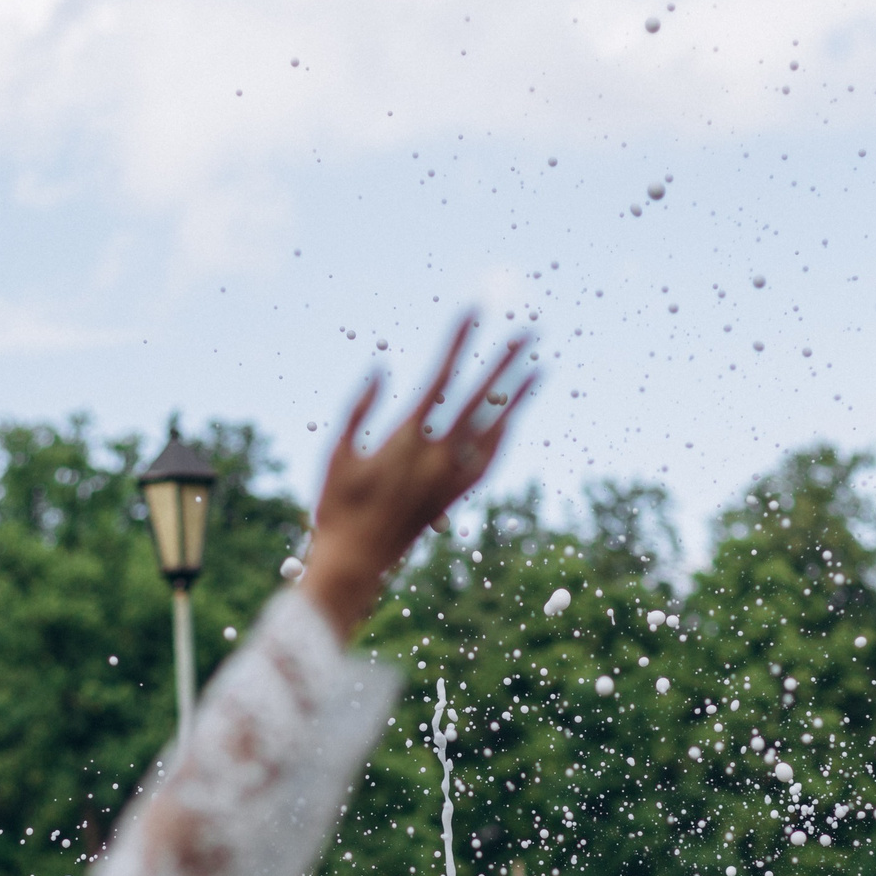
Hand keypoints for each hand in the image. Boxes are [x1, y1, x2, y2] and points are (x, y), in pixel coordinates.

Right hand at [298, 317, 535, 637]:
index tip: (473, 312)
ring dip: (517, 398)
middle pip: (481, 398)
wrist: (356, 563)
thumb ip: (359, 408)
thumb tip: (381, 367)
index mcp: (406, 439)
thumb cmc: (336, 507)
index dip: (458, 343)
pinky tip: (514, 420)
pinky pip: (489, 460)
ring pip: (495, 429)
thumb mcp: (337, 453)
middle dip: (504, 361)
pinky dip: (505, 435)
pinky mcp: (455, 496)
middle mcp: (437, 456)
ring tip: (538, 370)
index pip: (441, 378)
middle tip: (528, 330)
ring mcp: (450, 478)